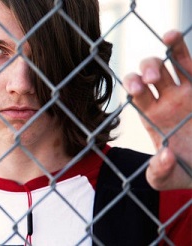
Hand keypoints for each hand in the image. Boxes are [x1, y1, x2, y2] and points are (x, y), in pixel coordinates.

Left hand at [123, 30, 191, 189]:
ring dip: (162, 57)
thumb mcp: (168, 180)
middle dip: (144, 73)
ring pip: (169, 64)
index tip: (135, 90)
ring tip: (162, 60)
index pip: (136, 95)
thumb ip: (158, 173)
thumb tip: (163, 157)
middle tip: (148, 83)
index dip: (132, 87)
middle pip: (148, 75)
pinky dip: (179, 48)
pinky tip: (170, 36)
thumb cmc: (188, 172)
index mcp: (153, 117)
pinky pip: (190, 64)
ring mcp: (187, 92)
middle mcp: (168, 100)